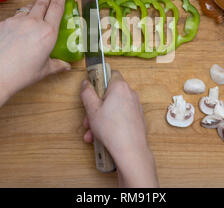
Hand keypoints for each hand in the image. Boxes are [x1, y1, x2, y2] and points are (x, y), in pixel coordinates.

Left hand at [0, 0, 70, 95]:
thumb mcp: (44, 70)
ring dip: (33, 7)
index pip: (56, 7)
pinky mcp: (3, 23)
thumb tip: (66, 66)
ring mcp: (16, 21)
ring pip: (27, 7)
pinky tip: (18, 30)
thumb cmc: (21, 74)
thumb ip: (57, 65)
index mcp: (48, 32)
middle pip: (42, 1)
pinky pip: (14, 17)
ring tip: (34, 12)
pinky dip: (19, 20)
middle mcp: (33, 22)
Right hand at [80, 71, 158, 186]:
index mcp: (120, 87)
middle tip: (88, 119)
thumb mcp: (92, 109)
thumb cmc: (112, 129)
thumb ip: (87, 93)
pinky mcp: (137, 119)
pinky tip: (101, 137)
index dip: (99, 80)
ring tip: (92, 133)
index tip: (91, 89)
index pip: (110, 73)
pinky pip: (120, 117)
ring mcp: (135, 107)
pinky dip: (110, 124)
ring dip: (100, 119)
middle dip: (96, 107)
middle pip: (109, 95)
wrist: (130, 150)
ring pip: (113, 108)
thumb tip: (86, 83)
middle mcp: (130, 94)